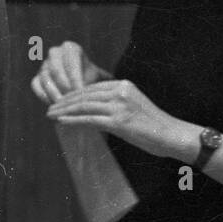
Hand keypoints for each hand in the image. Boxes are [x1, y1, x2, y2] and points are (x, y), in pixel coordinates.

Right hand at [30, 40, 109, 103]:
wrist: (86, 83)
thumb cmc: (93, 79)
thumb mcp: (96, 77)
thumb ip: (91, 82)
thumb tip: (85, 94)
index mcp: (70, 48)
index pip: (70, 61)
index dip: (75, 77)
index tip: (81, 91)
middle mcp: (55, 53)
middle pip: (55, 69)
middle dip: (63, 85)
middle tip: (71, 99)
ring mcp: (44, 65)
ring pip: (45, 78)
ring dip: (54, 92)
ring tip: (64, 105)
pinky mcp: (37, 78)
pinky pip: (36, 85)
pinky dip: (43, 96)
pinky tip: (54, 105)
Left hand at [46, 80, 182, 159]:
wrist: (173, 136)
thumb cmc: (153, 125)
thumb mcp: (131, 106)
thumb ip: (112, 103)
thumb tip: (89, 109)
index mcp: (122, 85)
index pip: (90, 88)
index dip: (72, 94)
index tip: (60, 100)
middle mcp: (119, 92)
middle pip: (84, 95)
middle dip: (64, 102)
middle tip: (50, 108)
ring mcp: (119, 106)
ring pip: (83, 106)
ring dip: (64, 111)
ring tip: (51, 115)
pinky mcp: (118, 122)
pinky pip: (89, 120)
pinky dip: (73, 121)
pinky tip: (61, 123)